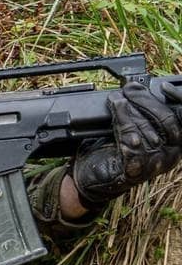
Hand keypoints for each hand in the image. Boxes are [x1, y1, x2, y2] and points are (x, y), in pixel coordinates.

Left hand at [74, 81, 181, 210]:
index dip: (178, 98)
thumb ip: (143, 113)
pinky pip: (131, 142)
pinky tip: (117, 111)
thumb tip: (138, 86)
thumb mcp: (134, 128)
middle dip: (145, 100)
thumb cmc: (114, 151)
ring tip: (116, 99)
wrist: (92, 178)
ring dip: (129, 110)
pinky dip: (123, 123)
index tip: (163, 86)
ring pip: (146, 128)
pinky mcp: (135, 170)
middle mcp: (171, 154)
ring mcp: (154, 164)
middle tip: (129, 89)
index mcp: (176, 143)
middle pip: (166, 119)